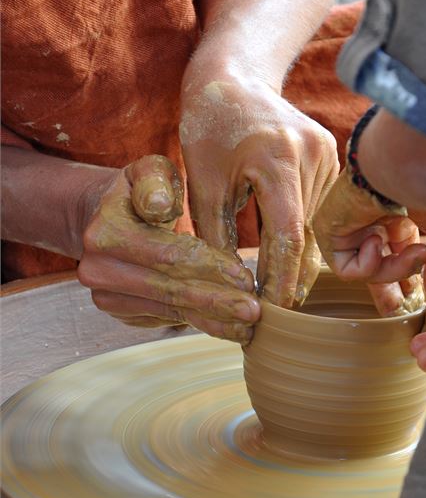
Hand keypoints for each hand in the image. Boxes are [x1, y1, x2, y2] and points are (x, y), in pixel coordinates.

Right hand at [77, 155, 259, 343]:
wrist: (102, 217)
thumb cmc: (138, 192)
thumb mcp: (147, 171)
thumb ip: (155, 181)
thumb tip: (159, 206)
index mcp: (106, 232)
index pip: (168, 256)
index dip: (208, 267)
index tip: (243, 277)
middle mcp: (99, 270)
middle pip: (170, 290)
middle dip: (217, 302)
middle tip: (254, 311)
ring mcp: (107, 296)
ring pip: (171, 310)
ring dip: (213, 320)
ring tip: (249, 326)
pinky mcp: (121, 312)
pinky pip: (167, 318)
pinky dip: (202, 323)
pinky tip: (230, 325)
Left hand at [180, 77, 338, 307]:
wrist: (235, 78)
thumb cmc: (210, 126)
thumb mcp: (203, 182)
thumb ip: (214, 234)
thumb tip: (226, 286)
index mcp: (279, 160)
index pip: (288, 236)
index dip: (280, 279)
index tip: (270, 313)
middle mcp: (314, 158)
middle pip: (307, 235)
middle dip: (290, 278)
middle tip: (274, 317)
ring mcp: (328, 157)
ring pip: (315, 226)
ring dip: (297, 260)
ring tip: (278, 296)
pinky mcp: (332, 159)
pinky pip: (317, 209)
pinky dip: (302, 235)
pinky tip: (288, 261)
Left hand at [313, 169, 425, 369]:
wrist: (408, 162)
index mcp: (399, 209)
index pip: (397, 248)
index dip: (406, 271)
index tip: (420, 293)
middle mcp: (372, 216)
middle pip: (374, 262)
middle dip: (387, 287)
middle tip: (396, 307)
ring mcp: (349, 223)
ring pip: (367, 270)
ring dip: (393, 271)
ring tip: (415, 254)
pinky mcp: (329, 230)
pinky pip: (347, 269)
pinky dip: (368, 265)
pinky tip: (378, 239)